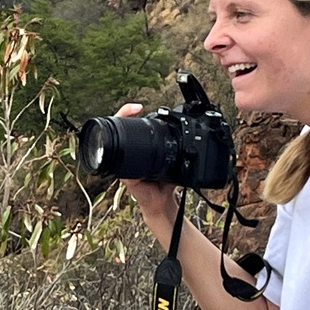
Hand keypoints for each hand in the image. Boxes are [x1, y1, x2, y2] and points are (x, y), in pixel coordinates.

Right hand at [113, 104, 176, 224]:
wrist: (163, 202)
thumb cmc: (166, 182)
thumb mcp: (174, 162)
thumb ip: (179, 151)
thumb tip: (194, 142)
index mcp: (139, 149)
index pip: (129, 126)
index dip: (129, 112)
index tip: (139, 107)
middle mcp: (128, 154)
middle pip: (118, 128)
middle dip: (123, 113)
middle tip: (135, 108)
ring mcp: (124, 164)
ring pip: (115, 142)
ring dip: (120, 126)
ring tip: (129, 116)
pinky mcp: (125, 177)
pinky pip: (119, 165)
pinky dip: (121, 155)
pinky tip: (124, 145)